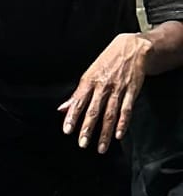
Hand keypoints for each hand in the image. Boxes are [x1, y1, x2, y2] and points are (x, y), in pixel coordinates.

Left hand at [61, 31, 149, 152]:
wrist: (131, 48)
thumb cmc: (107, 62)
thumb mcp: (89, 74)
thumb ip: (77, 94)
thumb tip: (62, 109)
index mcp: (89, 81)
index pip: (78, 102)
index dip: (72, 117)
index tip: (67, 131)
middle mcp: (102, 86)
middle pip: (93, 111)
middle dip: (87, 128)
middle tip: (82, 143)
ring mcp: (118, 89)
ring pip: (110, 114)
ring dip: (105, 132)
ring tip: (100, 147)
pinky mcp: (132, 91)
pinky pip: (127, 109)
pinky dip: (123, 123)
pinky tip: (119, 134)